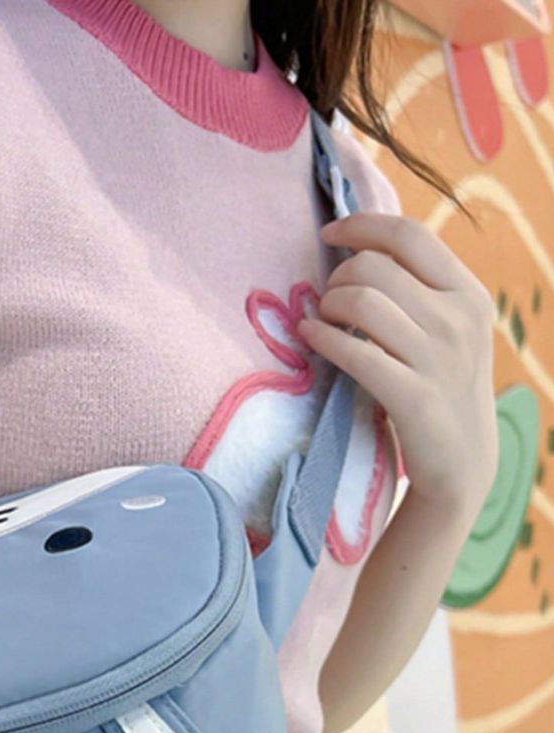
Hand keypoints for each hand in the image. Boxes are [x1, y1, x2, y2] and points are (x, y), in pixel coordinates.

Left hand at [296, 212, 499, 517]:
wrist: (462, 461)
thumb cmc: (442, 386)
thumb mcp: (450, 329)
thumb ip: (421, 289)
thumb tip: (361, 249)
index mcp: (469, 293)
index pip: (410, 235)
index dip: (362, 225)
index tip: (330, 232)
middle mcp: (459, 319)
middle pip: (377, 266)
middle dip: (338, 276)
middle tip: (328, 300)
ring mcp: (439, 359)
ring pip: (362, 303)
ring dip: (328, 306)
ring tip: (322, 321)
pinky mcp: (414, 398)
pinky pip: (355, 353)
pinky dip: (322, 338)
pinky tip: (309, 336)